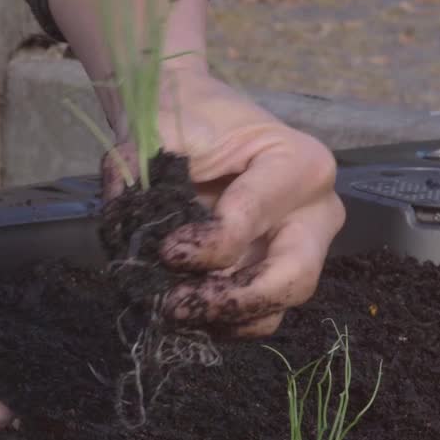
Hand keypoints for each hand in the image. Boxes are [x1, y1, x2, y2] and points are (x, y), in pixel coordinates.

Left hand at [101, 73, 344, 337]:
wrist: (190, 117)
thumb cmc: (184, 117)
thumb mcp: (161, 131)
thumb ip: (141, 175)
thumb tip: (125, 231)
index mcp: (299, 163)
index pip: (254, 219)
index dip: (207, 246)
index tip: (164, 250)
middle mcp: (314, 212)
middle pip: (293, 278)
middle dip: (231, 300)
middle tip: (175, 305)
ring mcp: (301, 248)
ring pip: (276, 309)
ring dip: (222, 319)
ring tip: (172, 308)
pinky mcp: (275, 274)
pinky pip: (257, 317)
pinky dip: (219, 322)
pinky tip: (183, 308)